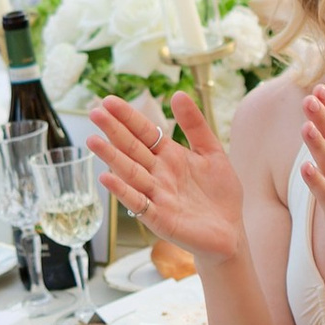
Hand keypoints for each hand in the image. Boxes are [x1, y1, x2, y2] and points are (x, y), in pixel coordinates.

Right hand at [89, 91, 246, 265]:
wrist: (230, 231)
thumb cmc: (220, 194)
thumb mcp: (212, 152)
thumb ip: (195, 125)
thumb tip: (177, 93)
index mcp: (170, 156)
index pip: (144, 132)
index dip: (128, 117)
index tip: (108, 101)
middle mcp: (158, 174)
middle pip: (132, 149)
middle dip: (114, 131)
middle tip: (94, 112)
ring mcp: (156, 195)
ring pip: (130, 172)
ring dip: (111, 157)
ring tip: (93, 140)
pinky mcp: (159, 218)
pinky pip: (138, 202)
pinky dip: (123, 191)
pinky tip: (107, 178)